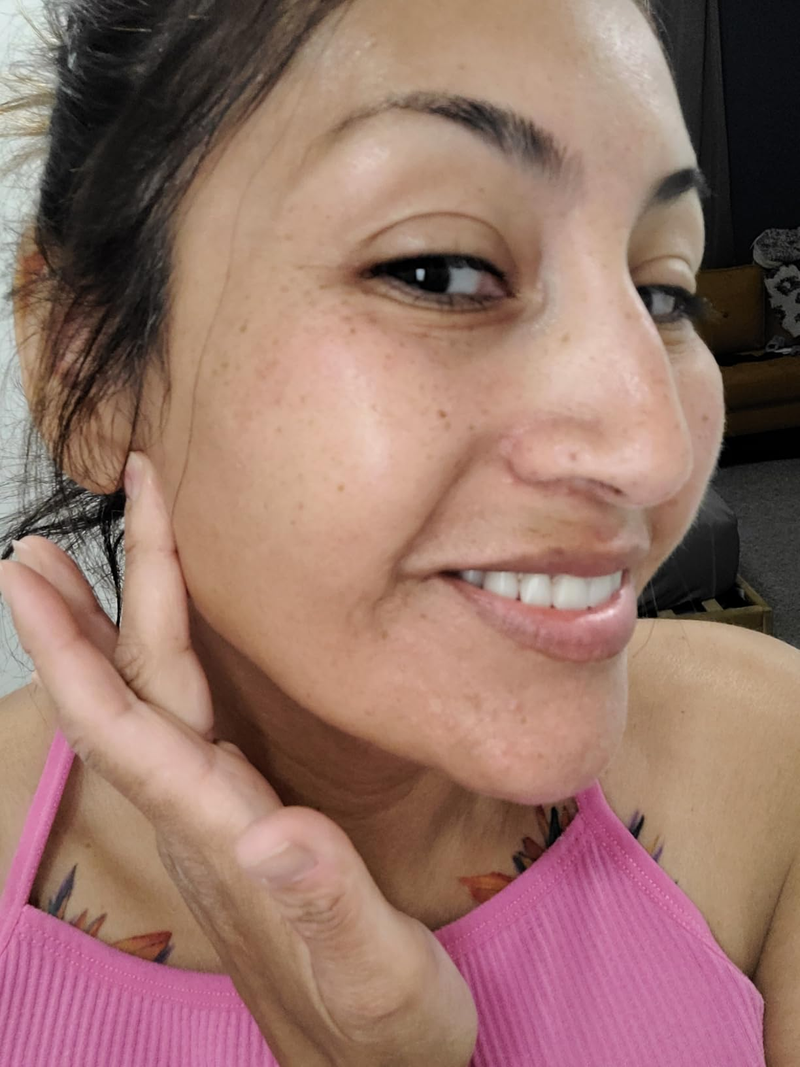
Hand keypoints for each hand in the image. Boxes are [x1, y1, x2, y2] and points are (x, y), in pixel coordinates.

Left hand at [0, 452, 477, 1066]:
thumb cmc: (382, 1029)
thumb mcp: (378, 975)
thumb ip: (329, 905)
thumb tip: (275, 837)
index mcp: (223, 840)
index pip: (127, 728)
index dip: (74, 645)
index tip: (31, 574)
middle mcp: (202, 822)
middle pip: (125, 700)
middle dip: (76, 615)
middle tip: (30, 545)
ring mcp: (215, 821)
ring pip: (142, 710)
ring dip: (98, 637)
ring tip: (59, 574)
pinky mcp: (239, 821)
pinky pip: (177, 726)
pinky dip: (149, 668)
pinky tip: (153, 646)